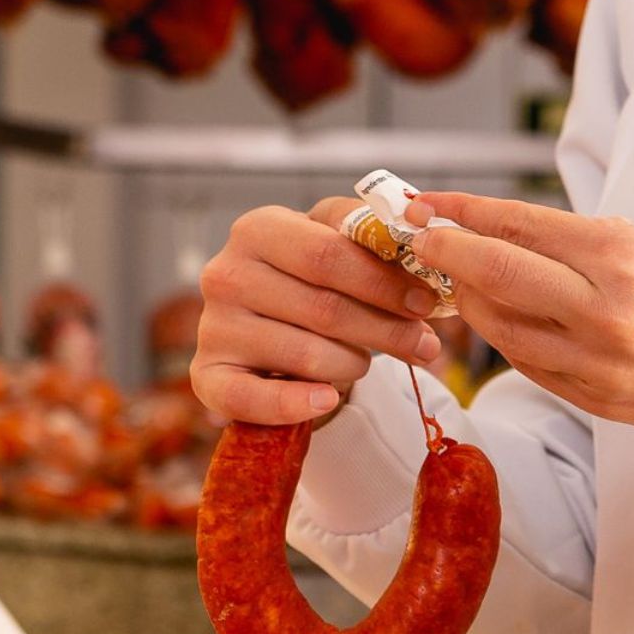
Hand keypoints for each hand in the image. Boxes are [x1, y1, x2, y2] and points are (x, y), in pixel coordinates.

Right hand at [192, 198, 443, 425]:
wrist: (266, 325)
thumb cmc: (311, 279)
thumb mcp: (337, 243)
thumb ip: (373, 235)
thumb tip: (420, 231)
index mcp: (258, 229)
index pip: (329, 252)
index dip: (385, 281)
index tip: (426, 302)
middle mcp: (226, 273)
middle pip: (323, 307)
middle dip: (385, 329)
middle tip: (426, 346)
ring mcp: (213, 327)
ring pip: (305, 354)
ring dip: (353, 364)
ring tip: (368, 361)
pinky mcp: (207, 376)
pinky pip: (253, 399)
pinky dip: (295, 404)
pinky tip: (327, 400)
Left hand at [406, 193, 633, 444]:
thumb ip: (588, 247)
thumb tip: (516, 236)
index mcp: (623, 256)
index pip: (519, 226)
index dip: (463, 213)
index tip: (426, 205)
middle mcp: (605, 310)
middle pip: (496, 275)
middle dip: (447, 253)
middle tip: (419, 237)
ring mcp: (600, 363)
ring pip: (503, 329)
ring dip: (471, 302)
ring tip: (456, 280)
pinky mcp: (602, 402)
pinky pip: (533, 365)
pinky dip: (509, 339)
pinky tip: (499, 321)